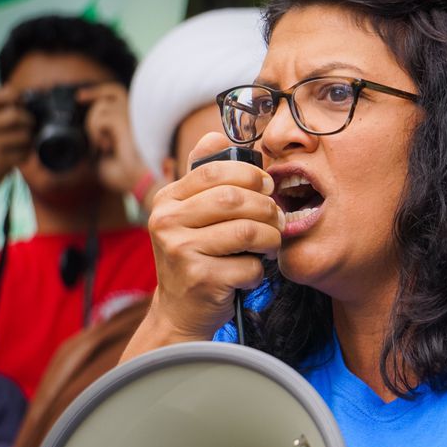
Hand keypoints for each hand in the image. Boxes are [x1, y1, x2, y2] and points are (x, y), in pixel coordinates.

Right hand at [0, 86, 33, 191]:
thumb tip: (25, 102)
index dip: (16, 96)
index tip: (24, 103)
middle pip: (16, 114)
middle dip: (29, 121)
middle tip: (31, 127)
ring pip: (24, 135)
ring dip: (30, 140)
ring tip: (25, 144)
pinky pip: (25, 154)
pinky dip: (27, 155)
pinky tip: (20, 156)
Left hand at [79, 83, 154, 194]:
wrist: (138, 183)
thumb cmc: (125, 174)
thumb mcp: (103, 157)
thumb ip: (96, 142)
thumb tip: (81, 137)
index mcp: (131, 123)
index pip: (117, 97)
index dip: (99, 93)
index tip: (81, 97)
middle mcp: (134, 117)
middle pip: (114, 91)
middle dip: (95, 92)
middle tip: (79, 98)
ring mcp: (133, 118)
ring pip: (102, 106)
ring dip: (92, 126)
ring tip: (101, 145)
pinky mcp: (127, 123)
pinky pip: (103, 118)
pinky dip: (96, 132)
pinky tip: (105, 146)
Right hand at [146, 132, 284, 340]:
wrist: (179, 311)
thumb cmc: (196, 256)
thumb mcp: (190, 214)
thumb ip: (202, 177)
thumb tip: (216, 135)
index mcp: (167, 199)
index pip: (215, 171)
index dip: (250, 175)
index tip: (267, 186)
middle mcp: (167, 222)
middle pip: (234, 199)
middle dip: (267, 207)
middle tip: (278, 218)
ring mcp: (181, 251)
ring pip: (247, 231)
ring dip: (270, 238)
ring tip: (270, 244)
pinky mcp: (200, 279)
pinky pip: (248, 265)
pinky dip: (258, 270)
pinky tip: (250, 273)